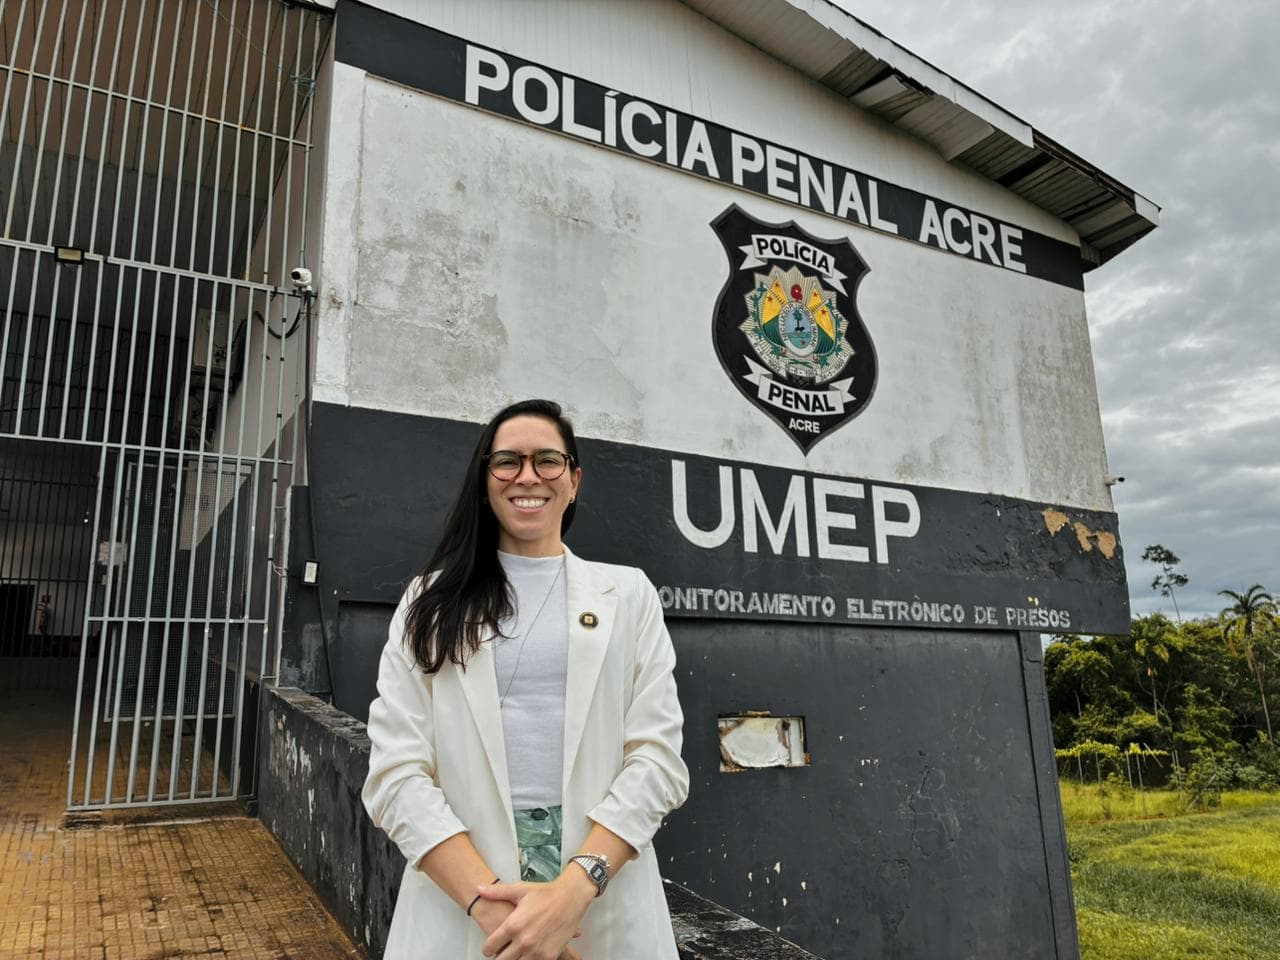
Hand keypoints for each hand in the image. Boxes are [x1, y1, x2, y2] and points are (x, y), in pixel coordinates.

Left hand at [477, 872, 594, 958]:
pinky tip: (529, 954)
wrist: (571, 897)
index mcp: (513, 925)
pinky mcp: (550, 956)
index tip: (489, 948)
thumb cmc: (546, 893)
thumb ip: (497, 892)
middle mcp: (523, 941)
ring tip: (515, 953)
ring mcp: (537, 951)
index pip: (490, 946)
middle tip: (501, 952)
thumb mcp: (520, 890)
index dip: (487, 948)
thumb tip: (479, 889)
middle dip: (498, 957)